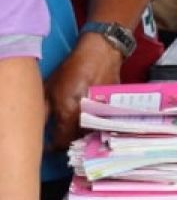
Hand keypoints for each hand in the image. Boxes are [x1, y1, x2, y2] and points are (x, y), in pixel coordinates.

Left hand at [44, 34, 121, 151]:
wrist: (101, 53)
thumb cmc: (72, 68)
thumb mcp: (50, 88)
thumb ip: (44, 110)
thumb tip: (40, 125)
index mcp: (69, 115)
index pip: (61, 143)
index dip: (53, 146)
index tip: (49, 144)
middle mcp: (88, 118)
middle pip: (78, 141)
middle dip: (69, 141)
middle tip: (62, 135)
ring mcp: (103, 114)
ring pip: (92, 133)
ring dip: (83, 134)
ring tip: (76, 128)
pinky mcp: (113, 108)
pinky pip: (103, 123)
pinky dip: (95, 124)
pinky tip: (90, 118)